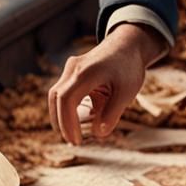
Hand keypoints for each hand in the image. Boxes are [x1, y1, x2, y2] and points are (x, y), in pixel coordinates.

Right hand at [48, 24, 164, 144]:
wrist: (128, 43)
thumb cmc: (129, 67)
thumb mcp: (127, 92)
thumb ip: (112, 113)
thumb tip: (98, 134)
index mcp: (86, 72)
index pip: (67, 100)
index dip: (68, 123)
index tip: (77, 141)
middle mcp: (74, 68)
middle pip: (56, 97)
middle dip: (61, 122)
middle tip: (73, 142)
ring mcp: (71, 68)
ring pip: (57, 94)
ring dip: (61, 115)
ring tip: (72, 134)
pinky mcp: (73, 71)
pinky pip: (64, 91)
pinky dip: (68, 106)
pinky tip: (80, 118)